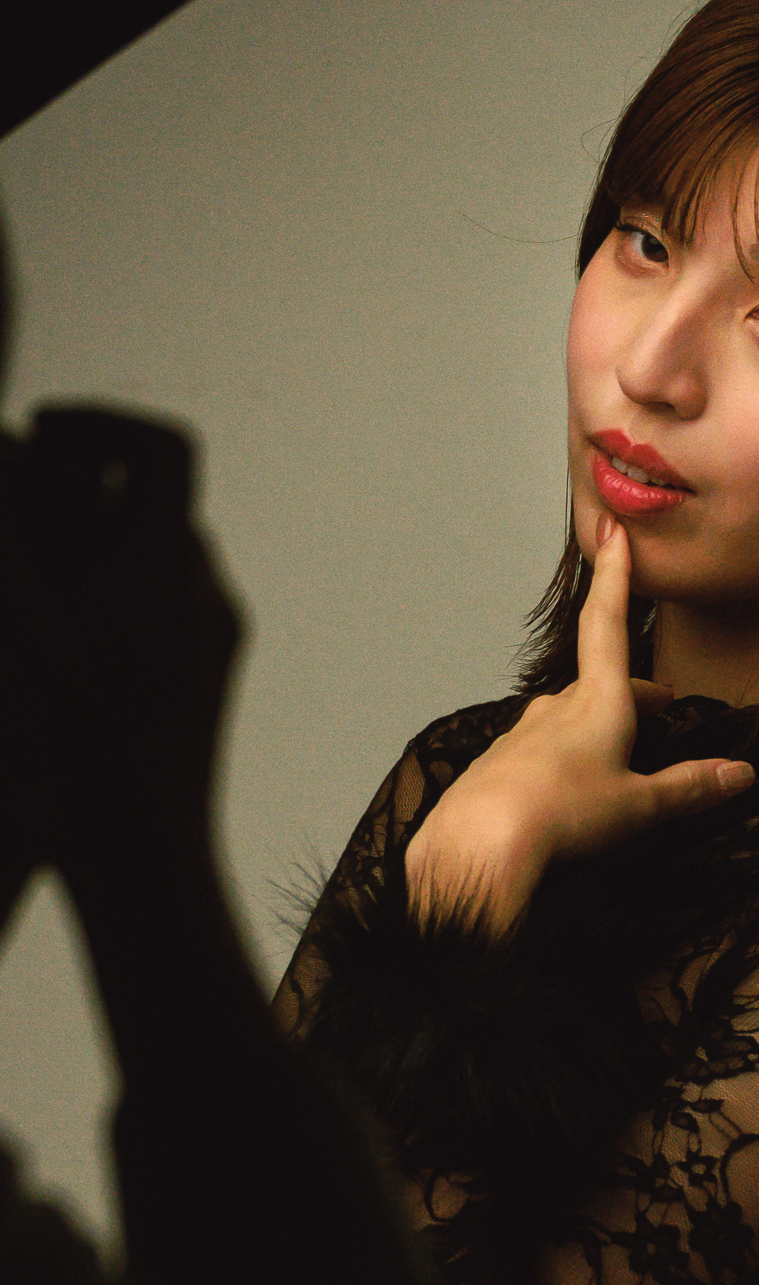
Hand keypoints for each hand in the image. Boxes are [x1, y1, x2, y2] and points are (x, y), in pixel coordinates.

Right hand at [1, 408, 242, 892]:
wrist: (142, 860)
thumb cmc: (68, 745)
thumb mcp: (13, 621)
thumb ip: (0, 525)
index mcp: (171, 562)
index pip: (164, 448)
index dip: (99, 423)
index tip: (37, 431)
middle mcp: (206, 594)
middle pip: (153, 502)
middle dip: (78, 483)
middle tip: (12, 491)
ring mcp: (211, 646)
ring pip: (151, 562)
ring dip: (86, 544)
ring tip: (22, 563)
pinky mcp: (201, 690)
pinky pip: (156, 615)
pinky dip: (103, 598)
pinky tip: (51, 629)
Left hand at [405, 517, 753, 933]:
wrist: (479, 845)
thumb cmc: (563, 815)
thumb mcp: (639, 804)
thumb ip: (689, 788)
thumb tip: (741, 774)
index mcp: (598, 702)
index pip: (609, 624)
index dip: (615, 577)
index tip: (613, 535)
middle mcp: (557, 709)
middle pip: (597, 682)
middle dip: (631, 690)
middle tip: (659, 703)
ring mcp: (523, 735)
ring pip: (566, 717)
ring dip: (596, 724)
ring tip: (617, 754)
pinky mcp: (500, 766)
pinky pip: (538, 751)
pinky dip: (562, 758)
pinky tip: (566, 788)